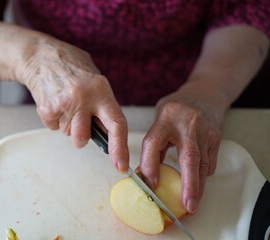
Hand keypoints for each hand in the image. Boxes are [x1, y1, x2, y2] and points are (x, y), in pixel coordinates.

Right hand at [18, 37, 128, 171]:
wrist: (39, 55)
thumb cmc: (70, 65)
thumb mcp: (95, 78)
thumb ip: (103, 103)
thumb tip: (109, 132)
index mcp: (101, 90)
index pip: (116, 124)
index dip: (120, 148)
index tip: (121, 165)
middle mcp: (84, 98)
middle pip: (83, 138)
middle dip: (81, 135)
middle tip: (78, 117)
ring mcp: (64, 104)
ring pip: (68, 134)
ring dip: (67, 124)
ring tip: (64, 103)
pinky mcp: (47, 109)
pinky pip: (53, 128)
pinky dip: (53, 119)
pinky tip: (54, 101)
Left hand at [139, 87, 223, 213]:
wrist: (205, 93)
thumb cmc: (176, 108)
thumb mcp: (159, 118)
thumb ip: (154, 142)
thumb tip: (146, 173)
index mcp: (165, 118)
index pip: (153, 143)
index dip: (150, 165)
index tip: (150, 184)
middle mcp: (186, 124)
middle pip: (188, 157)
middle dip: (188, 184)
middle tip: (186, 205)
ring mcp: (205, 131)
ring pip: (203, 164)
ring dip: (197, 187)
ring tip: (192, 205)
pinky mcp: (216, 137)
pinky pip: (210, 162)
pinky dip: (202, 175)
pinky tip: (197, 183)